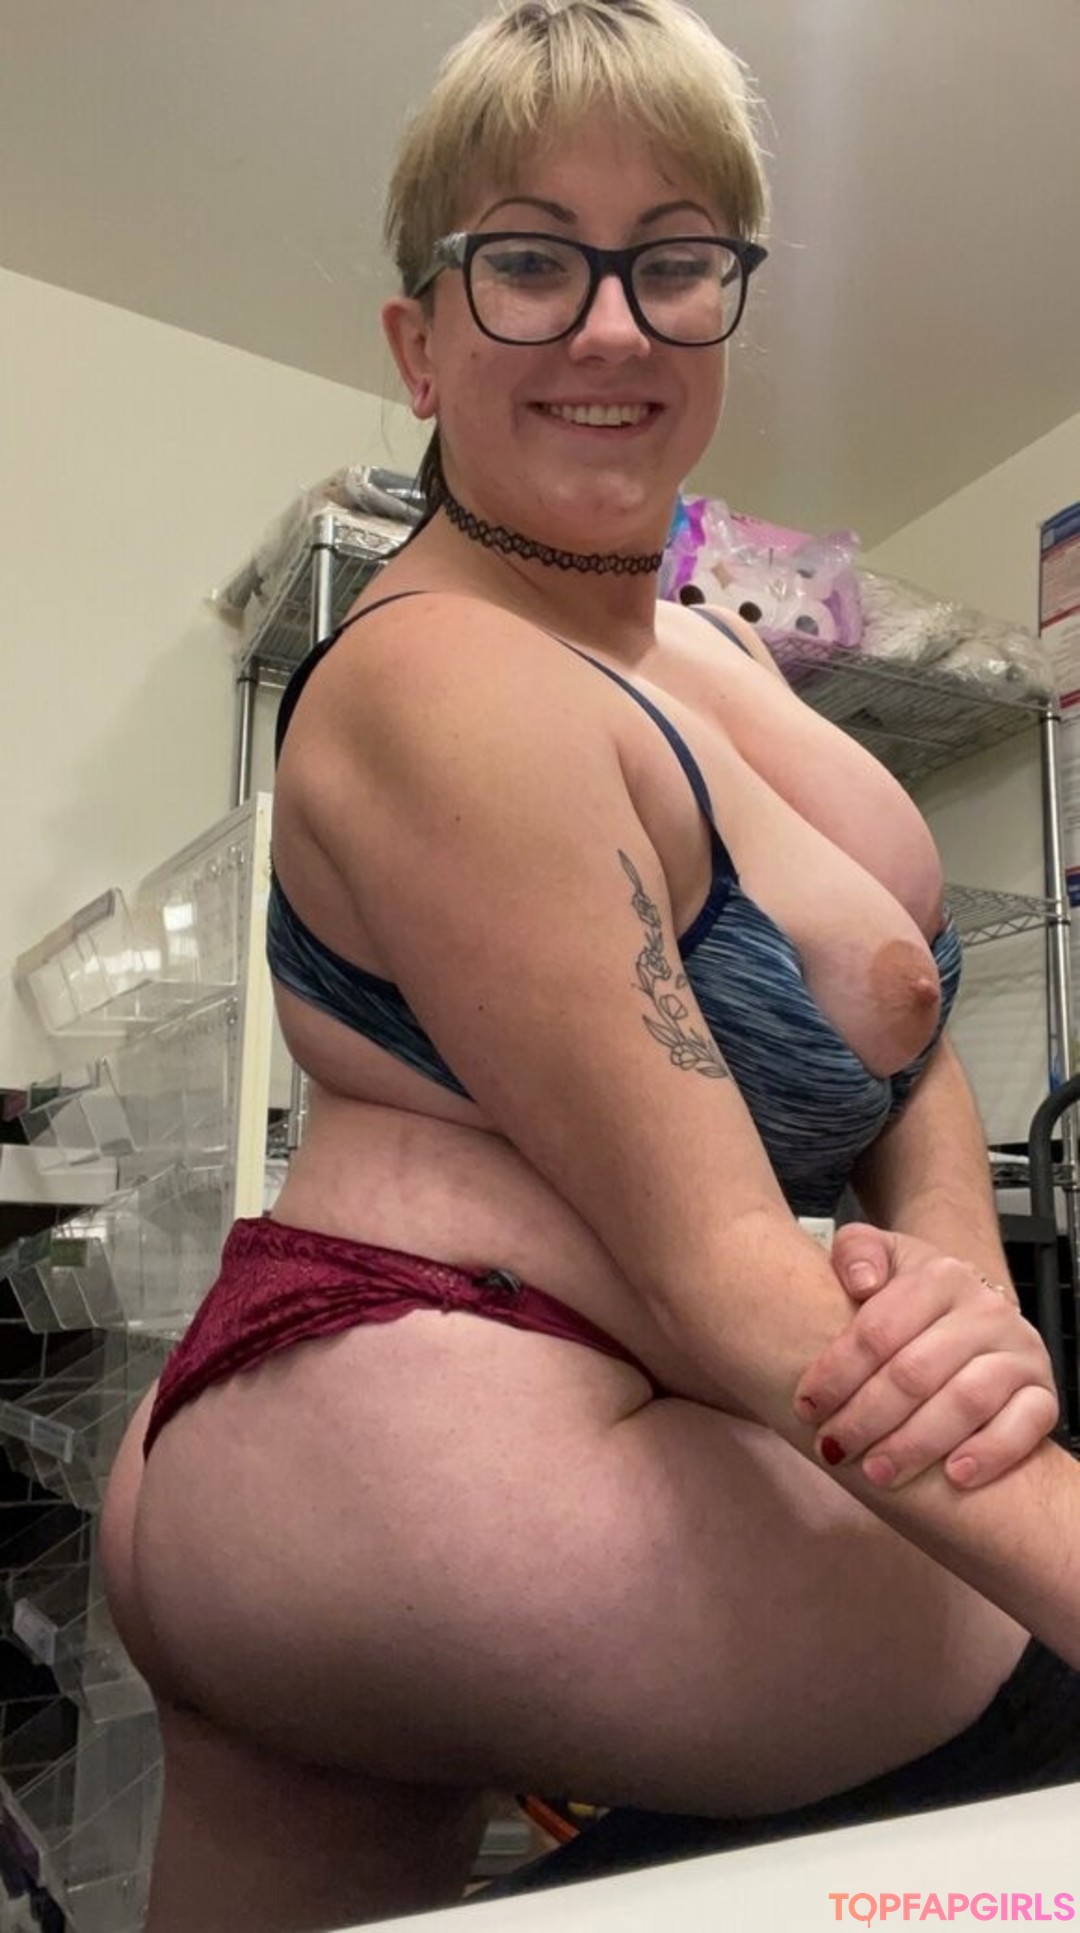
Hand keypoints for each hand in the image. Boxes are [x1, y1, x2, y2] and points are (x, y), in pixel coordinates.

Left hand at [793, 1224, 1058, 1490]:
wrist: (973, 1311)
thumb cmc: (913, 1297)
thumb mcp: (882, 1256)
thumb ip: (857, 1251)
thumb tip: (861, 1281)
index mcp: (940, 1277)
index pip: (878, 1330)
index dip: (836, 1373)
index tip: (806, 1407)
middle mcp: (986, 1311)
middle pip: (915, 1372)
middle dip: (866, 1418)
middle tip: (834, 1448)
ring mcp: (1019, 1353)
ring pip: (966, 1401)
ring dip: (915, 1443)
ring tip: (878, 1472)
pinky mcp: (1043, 1394)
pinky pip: (1025, 1426)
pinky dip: (991, 1452)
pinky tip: (954, 1475)